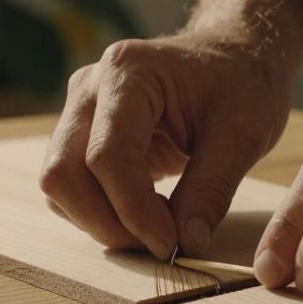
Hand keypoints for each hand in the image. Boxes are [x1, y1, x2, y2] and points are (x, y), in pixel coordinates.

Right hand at [40, 30, 292, 258]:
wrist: (233, 58)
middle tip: (159, 244)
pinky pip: (70, 186)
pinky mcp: (81, 135)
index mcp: (127, 72)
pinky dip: (100, 212)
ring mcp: (79, 110)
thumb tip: (186, 245)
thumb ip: (212, 189)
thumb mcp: (242, 134)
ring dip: (100, 220)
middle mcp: (89, 88)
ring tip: (156, 228)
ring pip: (59, 184)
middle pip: (63, 172)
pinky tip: (144, 213)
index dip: (133, 210)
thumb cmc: (240, 83)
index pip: (106, 155)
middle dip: (106, 221)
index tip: (170, 244)